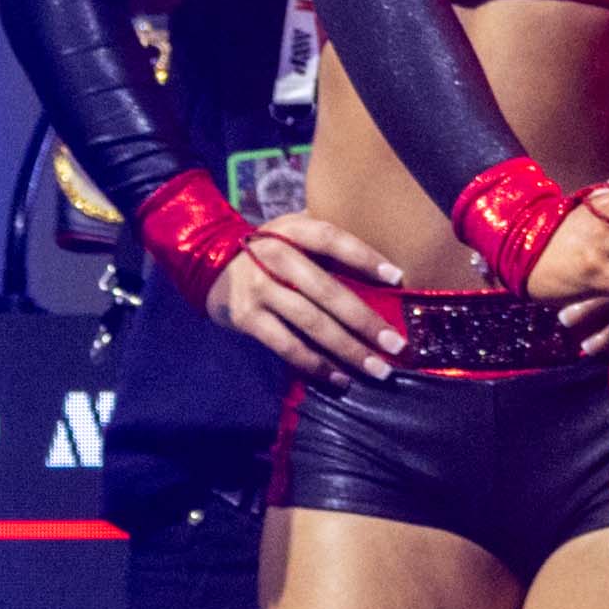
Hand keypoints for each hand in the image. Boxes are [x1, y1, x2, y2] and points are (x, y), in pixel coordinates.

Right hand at [202, 209, 408, 381]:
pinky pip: (287, 345)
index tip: (396, 278)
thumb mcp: (296, 233)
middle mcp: (274, 257)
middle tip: (396, 343)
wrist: (211, 264)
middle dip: (365, 320)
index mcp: (292, 230)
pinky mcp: (247, 318)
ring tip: (377, 369)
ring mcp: (259, 289)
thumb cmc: (272, 249)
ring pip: (310, 323)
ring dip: (347, 349)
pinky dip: (315, 364)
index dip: (363, 256)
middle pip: (326, 290)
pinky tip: (340, 378)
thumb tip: (386, 272)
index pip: (331, 239)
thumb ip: (330, 245)